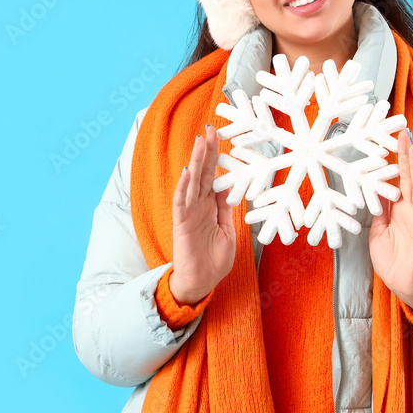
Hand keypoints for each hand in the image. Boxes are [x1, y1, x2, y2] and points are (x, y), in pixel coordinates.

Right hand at [170, 124, 235, 304]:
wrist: (201, 283)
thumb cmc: (214, 260)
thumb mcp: (228, 231)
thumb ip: (227, 210)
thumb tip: (231, 188)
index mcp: (211, 206)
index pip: (213, 176)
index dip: (215, 157)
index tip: (218, 137)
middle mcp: (199, 205)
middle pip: (202, 173)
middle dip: (206, 151)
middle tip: (209, 129)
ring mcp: (189, 213)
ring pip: (192, 182)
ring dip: (195, 162)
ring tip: (198, 142)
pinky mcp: (182, 224)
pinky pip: (181, 202)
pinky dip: (183, 187)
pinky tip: (186, 173)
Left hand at [368, 128, 412, 312]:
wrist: (402, 285)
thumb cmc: (392, 260)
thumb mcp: (377, 232)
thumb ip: (379, 211)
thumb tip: (373, 190)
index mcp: (400, 209)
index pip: (400, 179)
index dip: (398, 160)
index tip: (394, 140)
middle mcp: (412, 210)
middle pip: (412, 176)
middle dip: (408, 155)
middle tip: (404, 132)